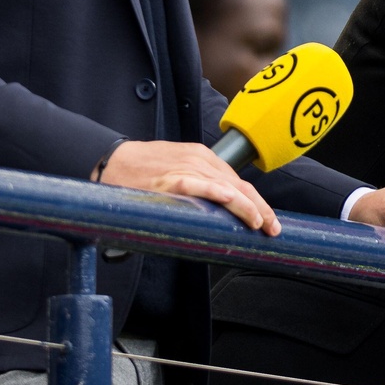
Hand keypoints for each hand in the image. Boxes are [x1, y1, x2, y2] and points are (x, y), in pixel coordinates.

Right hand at [96, 140, 278, 234]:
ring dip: (247, 207)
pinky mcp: (171, 179)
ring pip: (226, 187)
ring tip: (260, 225)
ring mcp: (186, 168)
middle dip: (260, 207)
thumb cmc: (142, 171)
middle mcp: (199, 159)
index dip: (256, 201)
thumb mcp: (176, 170)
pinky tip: (232, 203)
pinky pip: (200, 186)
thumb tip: (217, 211)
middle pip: (239, 185)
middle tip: (273, 228)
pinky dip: (218, 194)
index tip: (268, 219)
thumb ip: (197, 185)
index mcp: (201, 156)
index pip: (237, 181)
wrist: (111, 162)